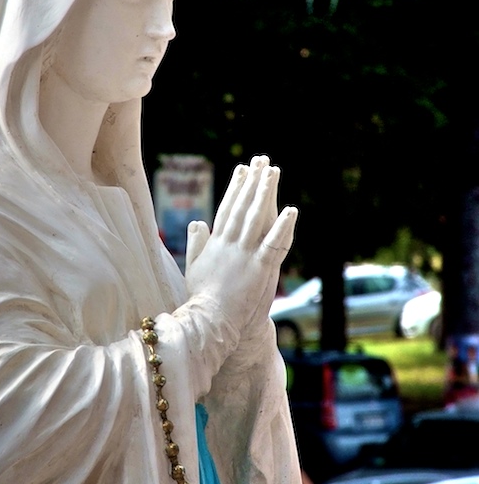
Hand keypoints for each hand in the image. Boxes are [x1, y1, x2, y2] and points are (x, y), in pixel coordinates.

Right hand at [185, 156, 297, 335]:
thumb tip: (197, 222)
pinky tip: (291, 210)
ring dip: (265, 194)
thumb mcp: (193, 267)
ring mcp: (244, 255)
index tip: (242, 170)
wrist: (210, 322)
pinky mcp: (259, 268)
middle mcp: (229, 244)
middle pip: (242, 207)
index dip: (235, 188)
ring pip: (257, 218)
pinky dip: (283, 226)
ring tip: (273, 173)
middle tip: (260, 161)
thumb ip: (196, 243)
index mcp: (215, 244)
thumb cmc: (201, 299)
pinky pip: (273, 243)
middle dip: (252, 183)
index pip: (226, 209)